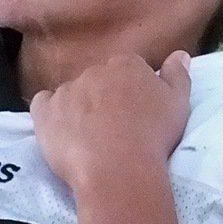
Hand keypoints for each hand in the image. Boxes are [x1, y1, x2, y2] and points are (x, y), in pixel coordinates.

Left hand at [30, 51, 191, 191]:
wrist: (118, 168)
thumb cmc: (153, 136)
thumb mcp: (179, 104)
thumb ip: (178, 75)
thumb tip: (179, 54)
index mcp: (126, 65)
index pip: (127, 70)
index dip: (130, 93)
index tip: (135, 114)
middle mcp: (93, 71)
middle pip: (98, 80)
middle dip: (103, 98)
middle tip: (113, 129)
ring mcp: (66, 90)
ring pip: (71, 93)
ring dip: (78, 108)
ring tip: (88, 137)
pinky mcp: (45, 112)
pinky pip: (43, 105)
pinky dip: (49, 113)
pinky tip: (60, 130)